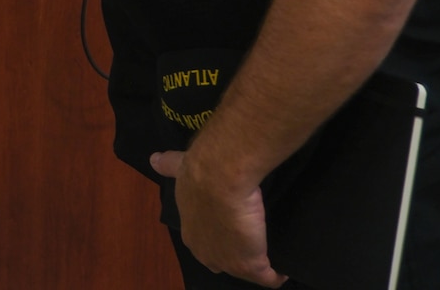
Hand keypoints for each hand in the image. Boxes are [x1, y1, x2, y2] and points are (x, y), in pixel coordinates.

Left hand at [151, 149, 286, 287]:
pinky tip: (284, 268)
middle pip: (221, 261)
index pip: (203, 243)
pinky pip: (267, 278)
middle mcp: (205, 252)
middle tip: (249, 240)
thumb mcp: (180, 170)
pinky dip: (276, 276)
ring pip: (244, 271)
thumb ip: (168, 167)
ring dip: (256, 264)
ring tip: (269, 253)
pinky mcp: (251, 265)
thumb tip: (155, 160)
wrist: (219, 179)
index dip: (216, 238)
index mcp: (190, 232)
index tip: (230, 229)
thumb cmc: (200, 175)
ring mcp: (227, 262)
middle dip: (233, 255)